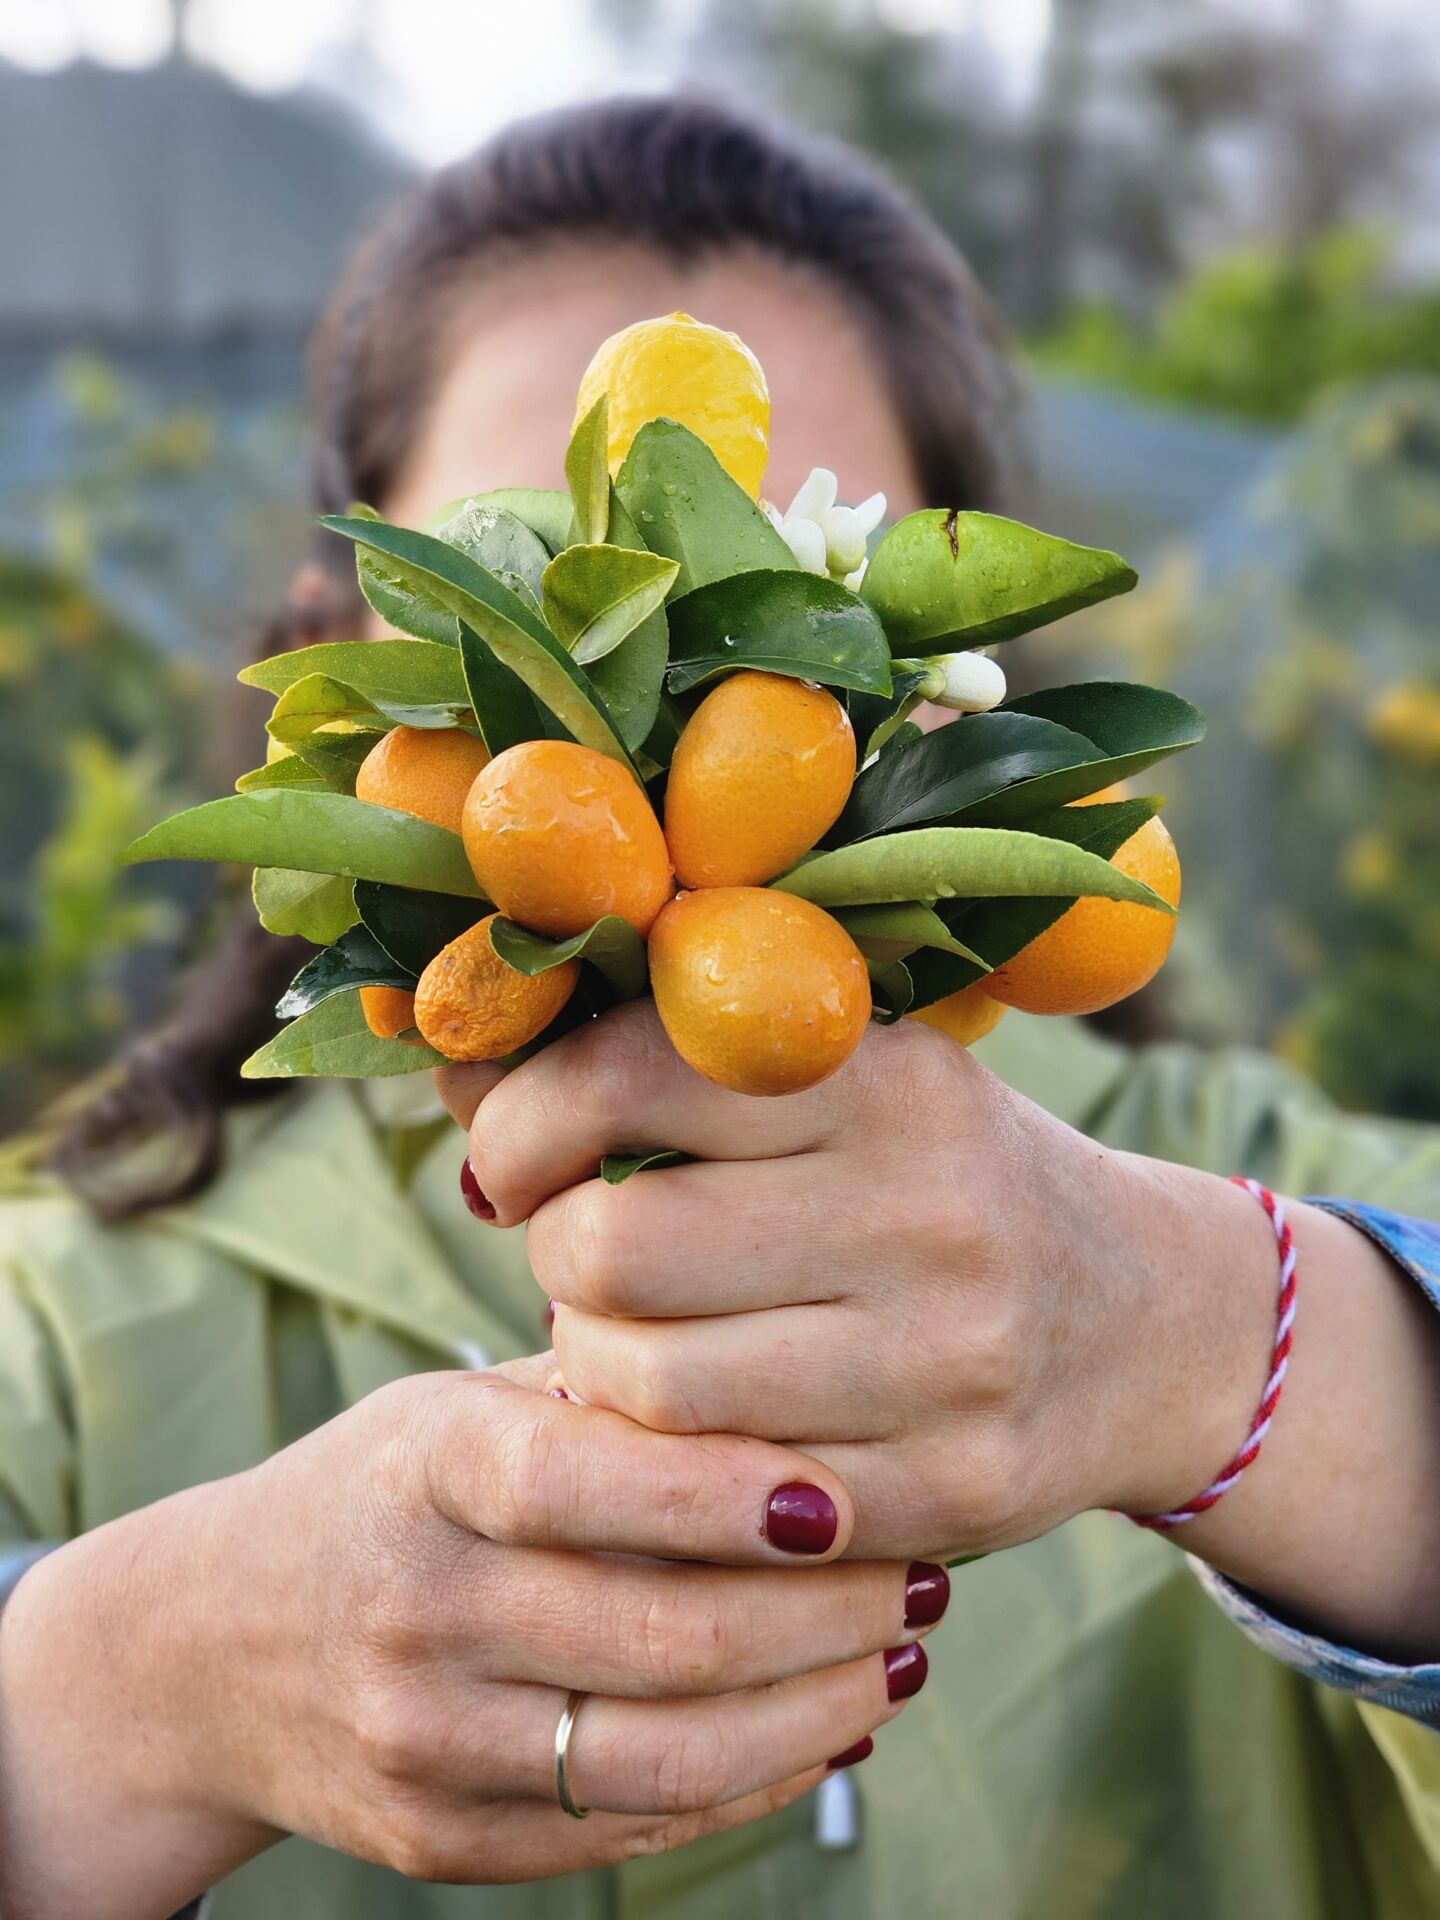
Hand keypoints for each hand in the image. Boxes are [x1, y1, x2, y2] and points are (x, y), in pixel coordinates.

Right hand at [0, 1358, 938, 1918]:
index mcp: (429, 1469)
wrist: (207, 1650)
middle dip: (827, 1615)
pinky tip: (824, 1727)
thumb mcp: (462, 1407)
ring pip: (664, 1757)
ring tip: (902, 1656)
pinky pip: (627, 1830)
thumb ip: (606, 1396)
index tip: (857, 1492)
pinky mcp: (438, 1835)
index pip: (585, 1481)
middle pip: (661, 1636)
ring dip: (817, 1713)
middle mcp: (419, 1609)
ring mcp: (423, 1740)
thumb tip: (797, 1370)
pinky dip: (751, 1785)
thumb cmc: (384, 1492)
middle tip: (930, 1575)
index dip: (729, 1494)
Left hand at [442, 1004, 1439, 1658]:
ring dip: (594, 1359)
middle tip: (579, 1250)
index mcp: (887, 1075)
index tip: (508, 1152)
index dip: (523, 1118)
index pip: (630, 1074)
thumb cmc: (940, 1178)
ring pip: (650, 1384)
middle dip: (555, 1253)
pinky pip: (722, 1492)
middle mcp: (927, 1208)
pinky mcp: (945, 1486)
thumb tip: (458, 1062)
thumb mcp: (843, 1080)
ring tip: (627, 1330)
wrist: (1141, 1321)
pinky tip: (687, 1420)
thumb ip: (667, 1061)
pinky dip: (665, 1456)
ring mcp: (946, 1360)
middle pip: (617, 1244)